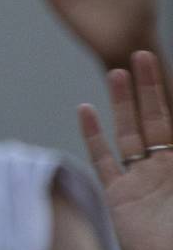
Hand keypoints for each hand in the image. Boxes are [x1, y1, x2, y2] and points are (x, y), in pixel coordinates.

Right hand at [78, 50, 172, 249]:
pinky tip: (85, 110)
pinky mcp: (118, 195)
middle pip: (155, 118)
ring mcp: (140, 179)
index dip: (171, 98)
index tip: (167, 68)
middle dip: (149, 87)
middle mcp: (166, 167)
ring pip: (128, 132)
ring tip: (116, 73)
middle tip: (142, 55)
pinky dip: (93, 134)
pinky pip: (103, 158)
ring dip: (122, 102)